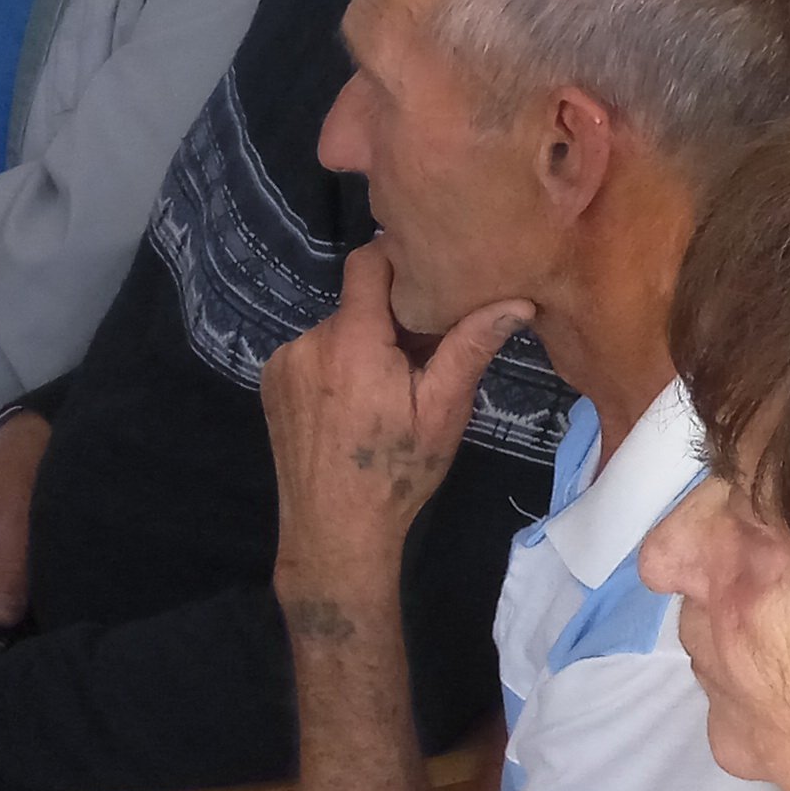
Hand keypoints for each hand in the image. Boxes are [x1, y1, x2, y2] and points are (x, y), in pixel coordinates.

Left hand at [267, 246, 530, 616]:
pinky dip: (335, 366)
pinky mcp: (270, 384)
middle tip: (421, 359)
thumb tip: (518, 301)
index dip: (397, 258)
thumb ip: (470, 348)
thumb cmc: (396, 472)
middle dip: (390, 321)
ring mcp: (283, 364)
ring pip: (336, 330)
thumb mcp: (444, 412)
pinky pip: (312, 354)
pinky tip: (351, 405)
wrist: (334, 532)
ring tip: (385, 391)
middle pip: (357, 303)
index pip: (367, 262)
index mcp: (352, 342)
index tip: (429, 273)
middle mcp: (309, 342)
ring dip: (362, 346)